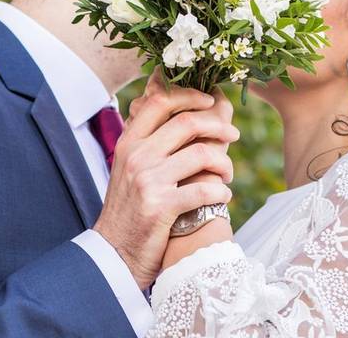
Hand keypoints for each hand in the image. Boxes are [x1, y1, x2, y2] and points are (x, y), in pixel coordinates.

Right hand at [93, 72, 237, 289]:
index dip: (189, 95)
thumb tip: (177, 107)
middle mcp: (136, 156)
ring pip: (201, 154)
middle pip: (186, 122)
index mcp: (129, 142)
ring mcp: (148, 180)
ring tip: (227, 174)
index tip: (210, 99)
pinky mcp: (161, 207)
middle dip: (218, 126)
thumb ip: (149, 139)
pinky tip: (223, 197)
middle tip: (233, 135)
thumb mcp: (129, 167)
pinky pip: (204, 190)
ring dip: (224, 163)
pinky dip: (220, 192)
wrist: (114, 253)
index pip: (159, 102)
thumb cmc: (130, 208)